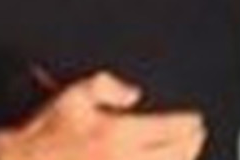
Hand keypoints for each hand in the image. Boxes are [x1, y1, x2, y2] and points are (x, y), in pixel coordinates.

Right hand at [0, 73, 206, 159]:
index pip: (172, 129)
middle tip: (197, 133)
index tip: (196, 118)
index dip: (189, 122)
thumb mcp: (71, 96)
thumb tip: (134, 92)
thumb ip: (107, 86)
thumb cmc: (42, 133)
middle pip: (179, 155)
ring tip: (187, 154)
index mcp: (119, 135)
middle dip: (193, 142)